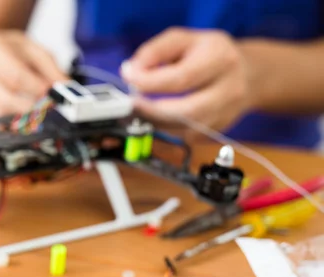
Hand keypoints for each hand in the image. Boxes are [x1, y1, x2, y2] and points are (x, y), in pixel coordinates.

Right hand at [0, 30, 66, 116]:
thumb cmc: (10, 50)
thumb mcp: (34, 50)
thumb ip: (52, 69)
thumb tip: (66, 90)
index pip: (14, 76)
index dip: (35, 89)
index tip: (52, 95)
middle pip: (5, 99)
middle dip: (31, 107)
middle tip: (47, 107)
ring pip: (0, 114)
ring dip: (23, 116)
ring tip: (38, 110)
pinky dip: (13, 121)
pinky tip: (25, 115)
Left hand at [121, 27, 253, 135]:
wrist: (248, 74)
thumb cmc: (209, 54)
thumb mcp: (182, 39)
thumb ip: (155, 51)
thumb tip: (131, 71)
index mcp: (219, 59)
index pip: (181, 78)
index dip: (149, 82)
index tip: (128, 78)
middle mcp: (229, 88)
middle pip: (186, 111)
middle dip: (151, 111)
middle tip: (131, 104)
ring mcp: (226, 113)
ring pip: (184, 129)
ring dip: (156, 122)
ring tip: (141, 109)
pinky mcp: (218, 130)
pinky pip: (187, 136)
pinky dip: (167, 128)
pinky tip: (159, 116)